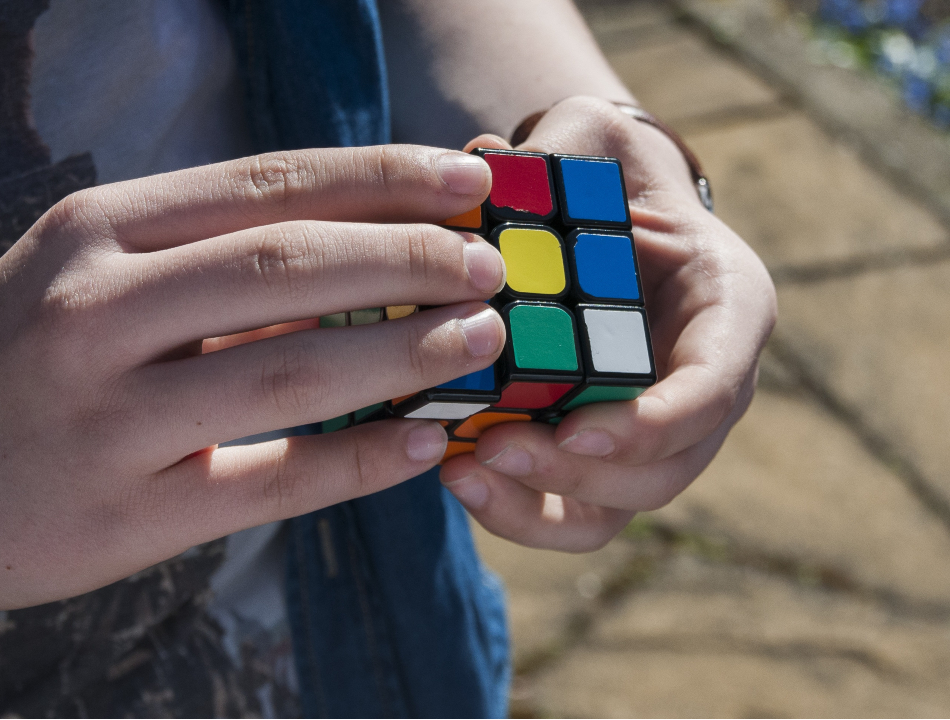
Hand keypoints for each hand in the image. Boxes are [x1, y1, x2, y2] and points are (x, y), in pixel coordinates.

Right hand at [0, 144, 512, 638]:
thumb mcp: (73, 274)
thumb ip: (194, 259)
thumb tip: (349, 252)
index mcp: (95, 233)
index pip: (269, 183)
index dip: (383, 177)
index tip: (464, 180)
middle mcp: (95, 310)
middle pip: (292, 263)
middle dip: (411, 256)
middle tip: (489, 265)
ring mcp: (106, 416)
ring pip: (293, 367)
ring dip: (405, 351)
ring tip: (477, 340)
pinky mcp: (123, 513)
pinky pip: (272, 480)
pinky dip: (359, 460)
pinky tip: (421, 442)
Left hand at [438, 96, 775, 551]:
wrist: (596, 216)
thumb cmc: (603, 172)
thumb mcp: (592, 140)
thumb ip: (562, 146)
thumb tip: (481, 167)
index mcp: (728, 307)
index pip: (715, 386)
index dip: (655, 422)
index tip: (578, 433)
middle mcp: (703, 384)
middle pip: (666, 468)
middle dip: (582, 474)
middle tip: (498, 449)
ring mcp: (653, 430)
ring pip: (617, 507)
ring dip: (541, 504)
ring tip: (463, 472)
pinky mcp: (597, 456)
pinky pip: (569, 510)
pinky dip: (515, 510)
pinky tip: (455, 476)